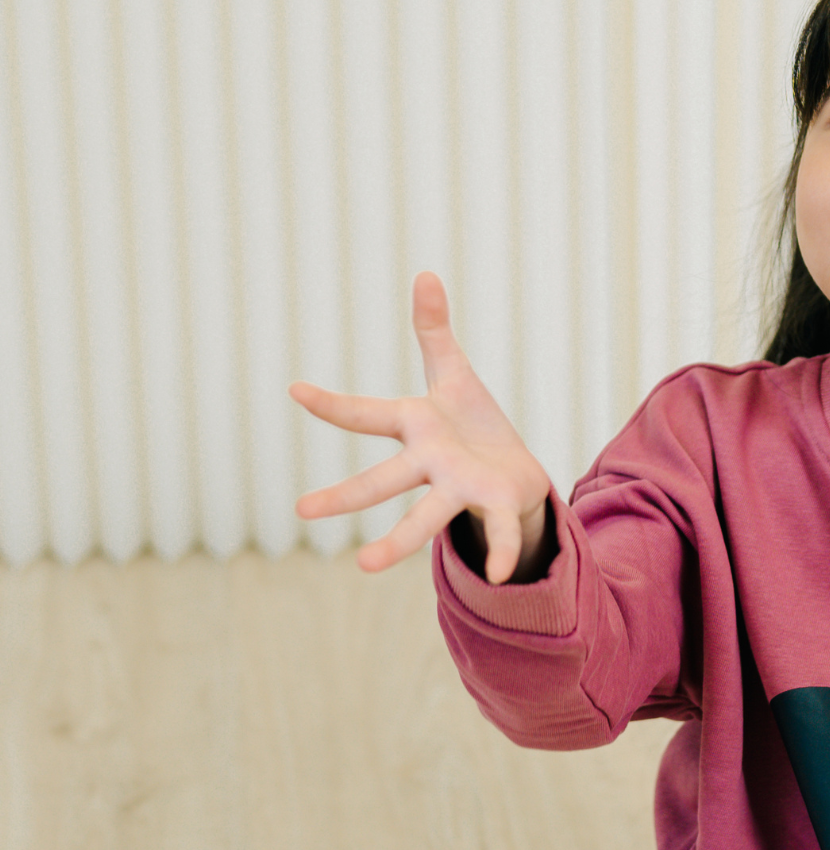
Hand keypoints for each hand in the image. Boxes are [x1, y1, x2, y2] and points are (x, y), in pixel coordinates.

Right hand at [290, 272, 552, 582]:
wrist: (514, 475)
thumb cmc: (473, 427)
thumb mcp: (454, 374)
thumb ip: (434, 331)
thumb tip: (426, 273)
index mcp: (418, 427)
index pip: (369, 413)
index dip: (334, 403)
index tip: (296, 389)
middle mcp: (431, 464)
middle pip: (385, 479)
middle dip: (345, 495)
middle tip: (301, 510)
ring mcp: (460, 489)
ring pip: (427, 516)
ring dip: (397, 541)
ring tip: (365, 566)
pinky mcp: (495, 505)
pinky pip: (496, 532)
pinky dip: (498, 552)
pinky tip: (499, 577)